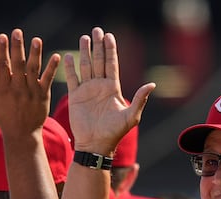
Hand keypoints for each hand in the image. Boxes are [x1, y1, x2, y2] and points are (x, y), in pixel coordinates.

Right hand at [0, 29, 57, 138]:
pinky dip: (52, 69)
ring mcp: (31, 92)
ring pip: (33, 70)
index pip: (1, 66)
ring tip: (36, 40)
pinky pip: (48, 80)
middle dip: (17, 48)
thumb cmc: (2, 116)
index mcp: (3, 89)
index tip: (2, 36)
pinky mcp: (43, 96)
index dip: (1, 50)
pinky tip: (56, 56)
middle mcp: (17, 89)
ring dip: (35, 54)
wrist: (21, 134)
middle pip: (17, 65)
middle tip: (18, 32)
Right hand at [62, 27, 154, 154]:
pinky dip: (70, 68)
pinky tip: (69, 56)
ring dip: (85, 52)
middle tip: (96, 30)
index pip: (112, 64)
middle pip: (99, 61)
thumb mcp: (131, 116)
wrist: (95, 145)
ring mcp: (87, 90)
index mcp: (113, 88)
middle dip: (98, 45)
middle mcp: (100, 86)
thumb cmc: (114, 133)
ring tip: (84, 38)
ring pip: (86, 66)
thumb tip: (151, 84)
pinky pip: (72, 79)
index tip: (109, 36)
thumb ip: (139, 99)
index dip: (111, 50)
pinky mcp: (75, 97)